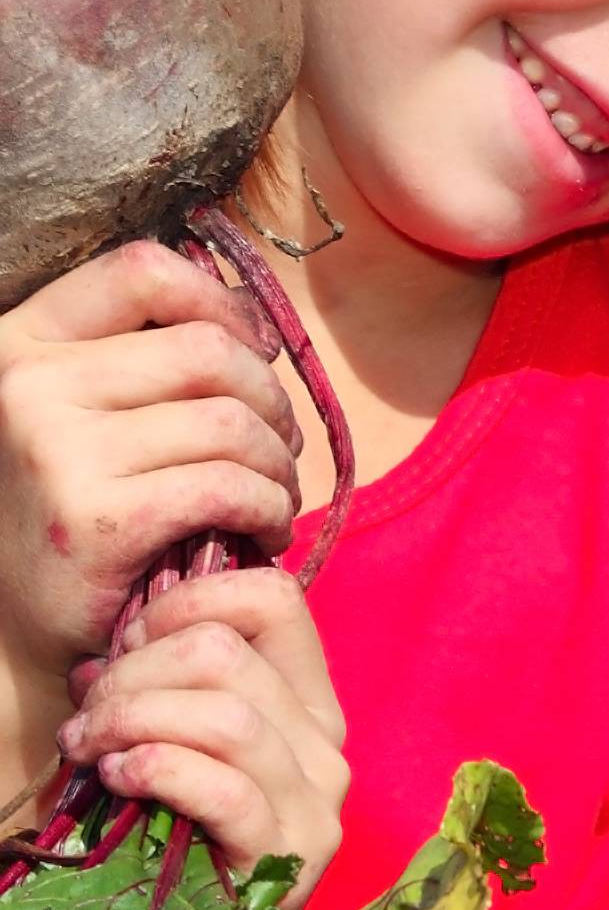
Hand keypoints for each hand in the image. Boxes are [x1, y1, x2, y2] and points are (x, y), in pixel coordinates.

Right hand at [0, 239, 304, 676]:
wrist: (16, 638)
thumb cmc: (73, 515)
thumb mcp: (87, 417)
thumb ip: (147, 360)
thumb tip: (252, 315)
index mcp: (21, 343)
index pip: (142, 271)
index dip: (218, 302)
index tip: (254, 349)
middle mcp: (27, 384)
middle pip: (207, 351)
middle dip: (270, 400)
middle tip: (282, 447)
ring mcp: (57, 449)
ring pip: (230, 423)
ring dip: (279, 463)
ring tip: (274, 495)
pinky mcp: (97, 517)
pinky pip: (229, 486)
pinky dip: (269, 508)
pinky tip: (263, 530)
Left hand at [57, 566, 347, 908]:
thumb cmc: (186, 830)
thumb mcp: (181, 739)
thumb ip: (159, 685)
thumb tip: (111, 648)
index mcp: (307, 697)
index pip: (274, 598)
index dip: (190, 599)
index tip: (132, 639)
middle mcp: (325, 739)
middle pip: (224, 654)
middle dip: (134, 672)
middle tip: (90, 712)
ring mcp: (316, 797)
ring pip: (224, 715)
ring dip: (133, 719)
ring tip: (90, 746)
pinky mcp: (288, 850)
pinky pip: (222, 787)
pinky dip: (159, 770)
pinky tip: (119, 777)